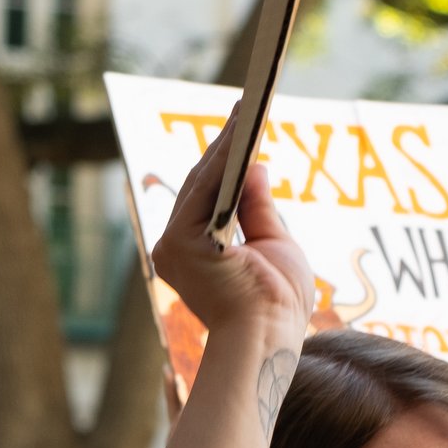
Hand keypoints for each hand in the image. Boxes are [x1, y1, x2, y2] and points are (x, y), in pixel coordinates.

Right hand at [149, 106, 315, 343]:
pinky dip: (223, 160)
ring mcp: (171, 246)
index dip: (225, 163)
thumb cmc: (275, 306)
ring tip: (245, 111)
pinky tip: (240, 134)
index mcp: (193, 253)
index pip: (207, 198)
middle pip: (200, 186)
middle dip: (224, 146)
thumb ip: (260, 208)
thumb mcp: (274, 245)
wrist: (266, 339)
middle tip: (245, 109)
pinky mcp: (178, 243)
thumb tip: (257, 164)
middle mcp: (173, 248)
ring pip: (200, 183)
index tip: (242, 130)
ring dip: (224, 146)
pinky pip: (203, 190)